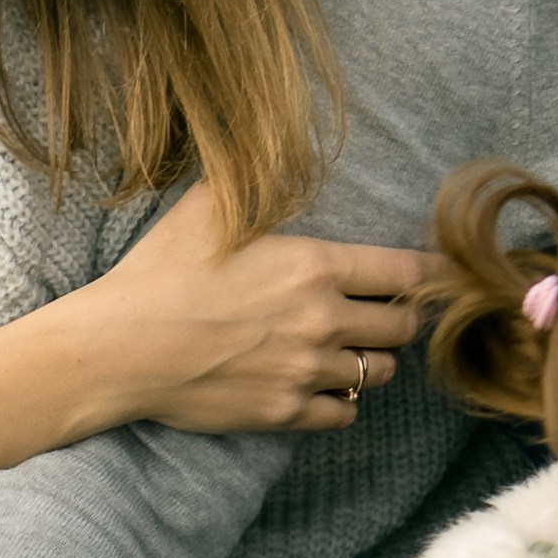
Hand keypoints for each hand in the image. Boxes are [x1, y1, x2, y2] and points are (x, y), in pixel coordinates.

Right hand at [0, 185, 427, 557]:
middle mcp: (322, 322)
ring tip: (356, 350)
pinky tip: (326, 387)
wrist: (120, 348)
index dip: (428, 273)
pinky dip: (341, 402)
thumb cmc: (159, 273)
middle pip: (402, 327)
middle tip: (388, 312)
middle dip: (401, 318)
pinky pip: (343, 415)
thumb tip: (267, 141)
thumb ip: (253, 179)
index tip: (437, 273)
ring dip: (372, 361)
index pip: (405, 273)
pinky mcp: (284, 412)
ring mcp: (305, 371)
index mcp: (314, 267)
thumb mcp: (206, 207)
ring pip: (377, 374)